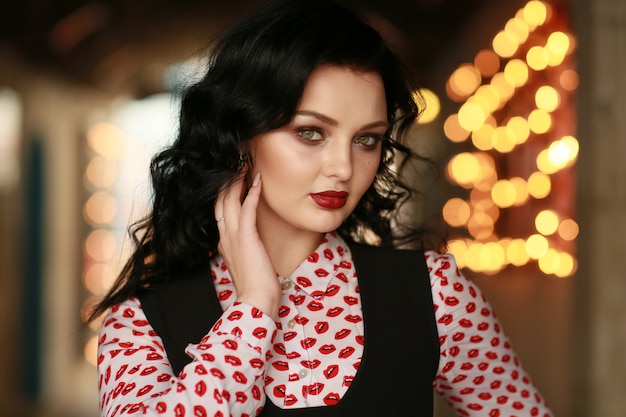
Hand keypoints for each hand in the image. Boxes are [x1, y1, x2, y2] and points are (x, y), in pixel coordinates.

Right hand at [215, 173, 280, 319]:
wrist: (256, 300)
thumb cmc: (256, 284)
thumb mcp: (248, 261)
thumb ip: (246, 247)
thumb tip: (252, 240)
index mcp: (224, 241)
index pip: (220, 209)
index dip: (225, 190)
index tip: (232, 175)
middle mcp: (224, 235)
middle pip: (220, 199)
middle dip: (226, 178)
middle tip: (235, 160)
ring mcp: (233, 235)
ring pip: (229, 199)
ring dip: (236, 179)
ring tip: (243, 162)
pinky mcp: (246, 236)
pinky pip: (247, 207)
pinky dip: (252, 191)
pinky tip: (257, 178)